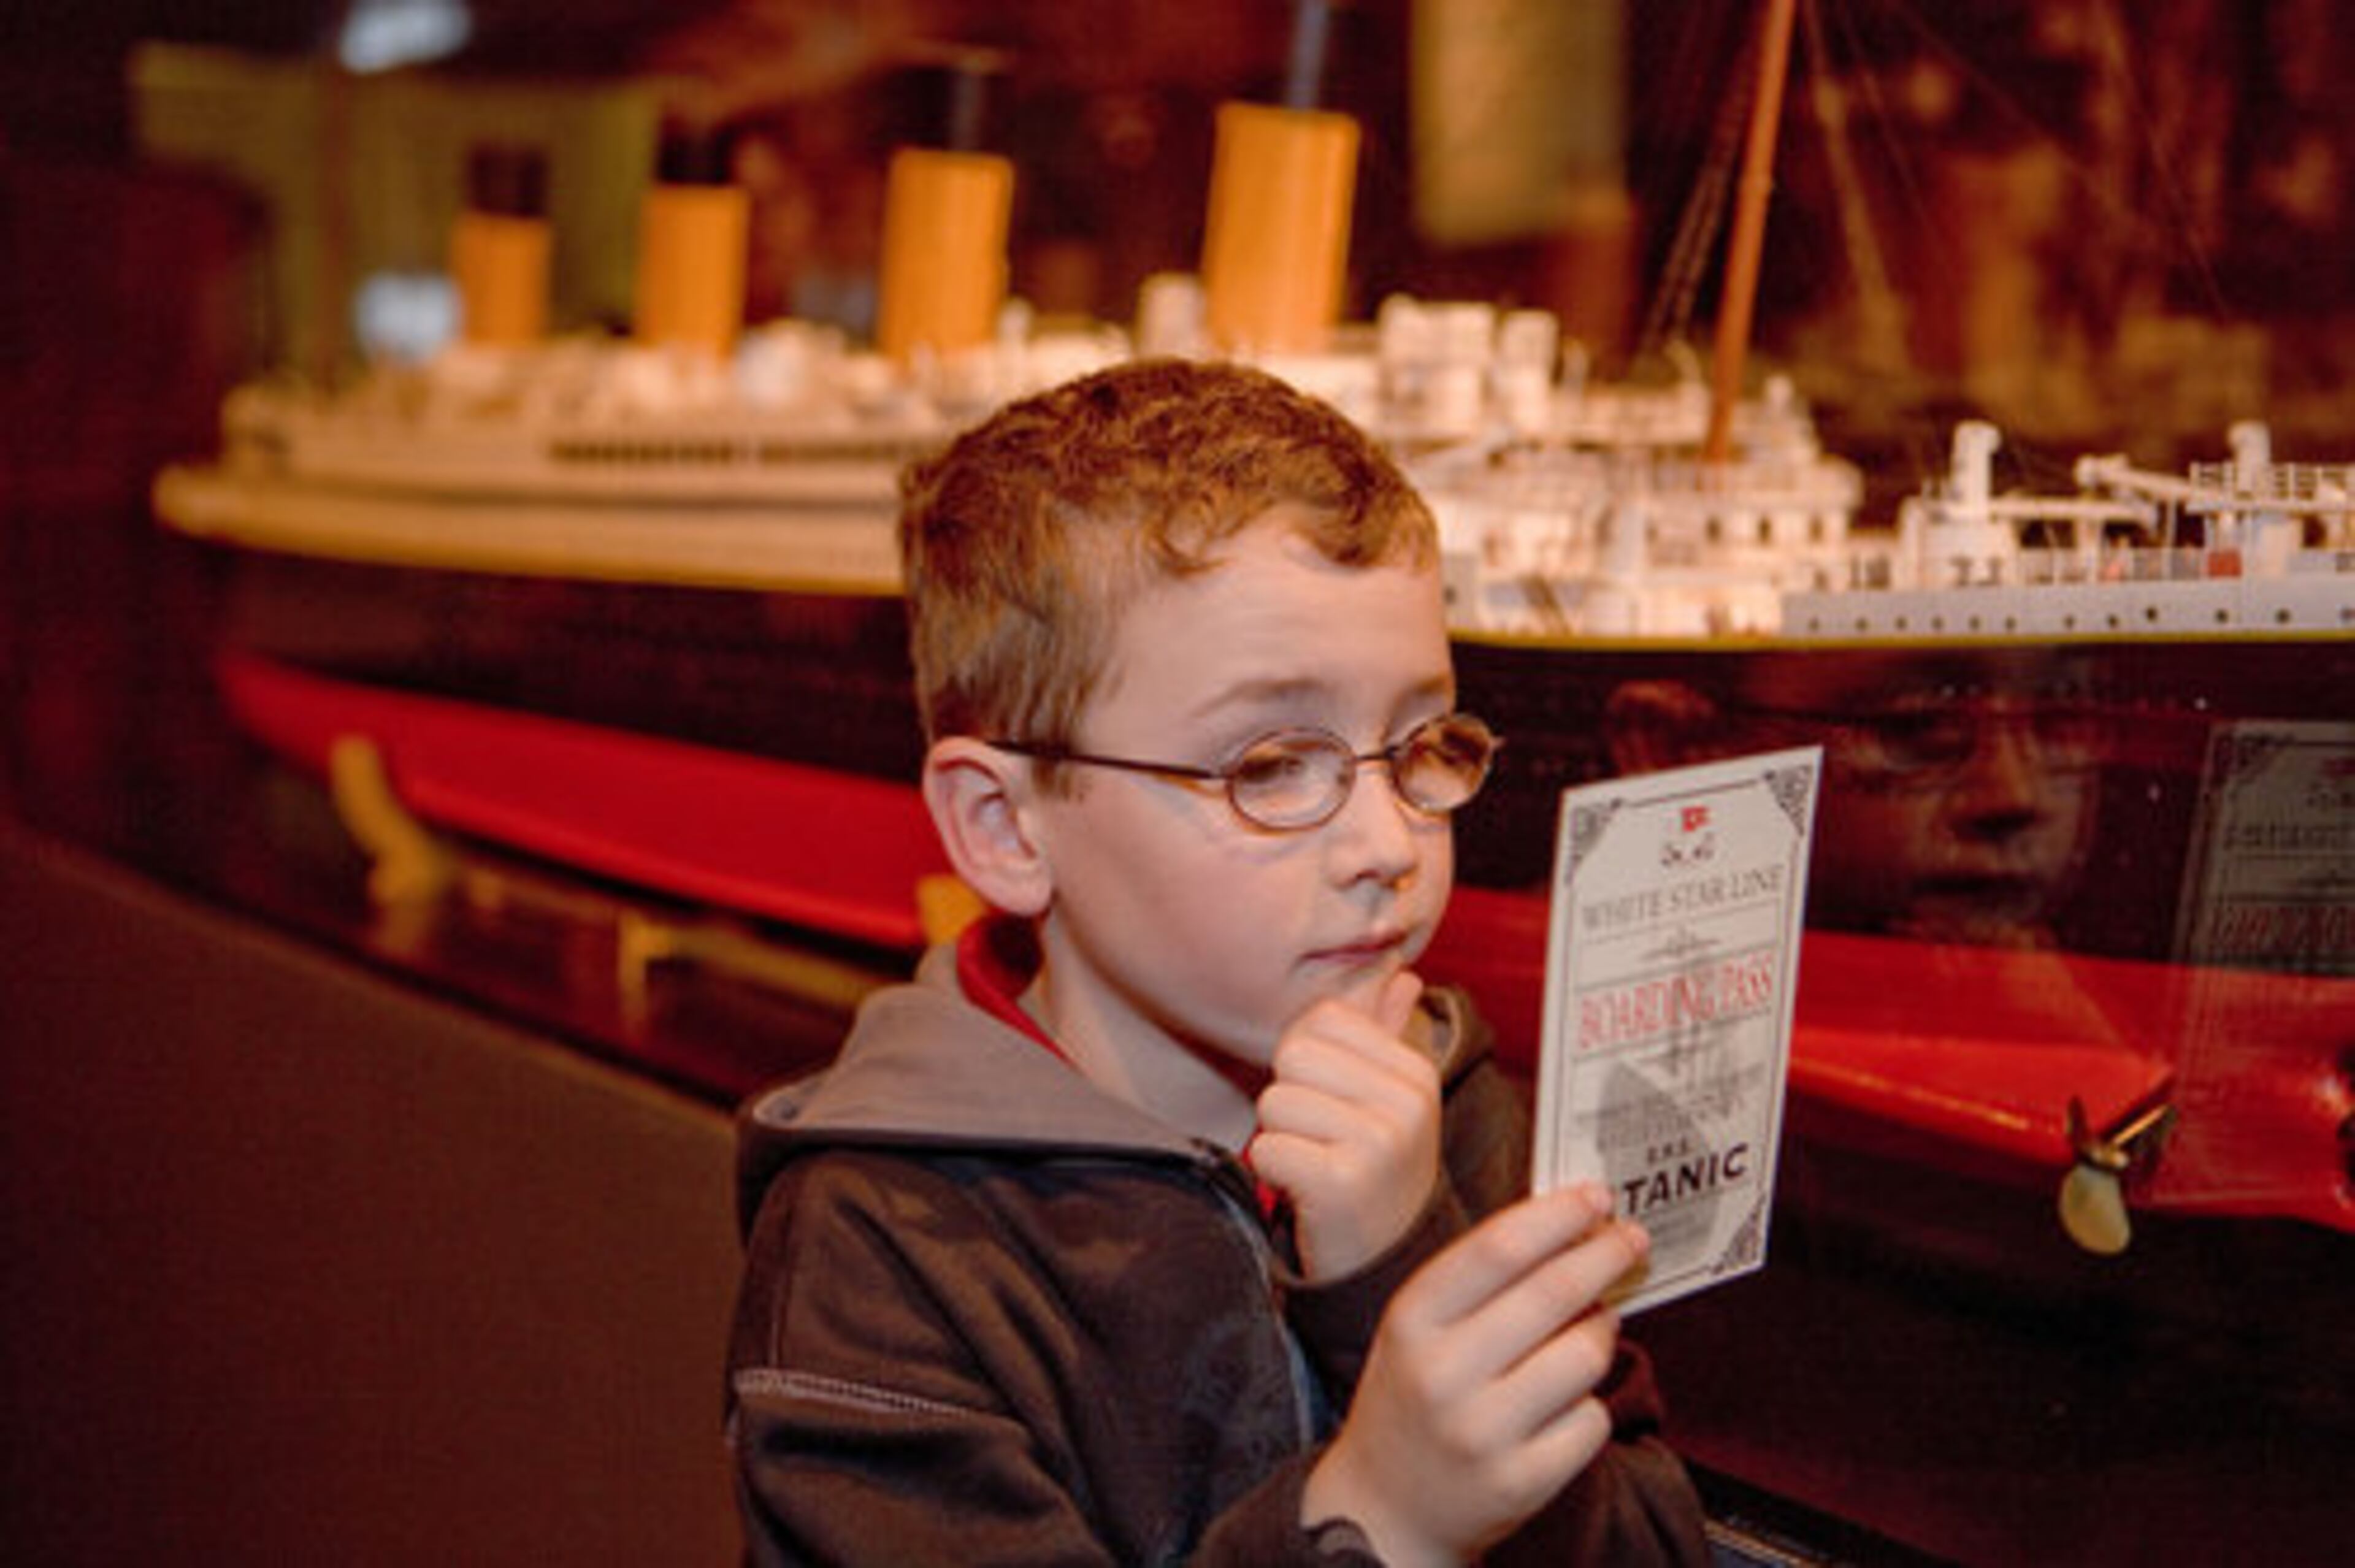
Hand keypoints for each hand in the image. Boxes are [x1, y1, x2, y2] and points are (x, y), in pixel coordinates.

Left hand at [1251, 971, 1437, 1279]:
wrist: (1385, 1263)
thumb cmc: (1374, 1170)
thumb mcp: (1389, 1101)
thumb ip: (1385, 1033)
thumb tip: (1401, 975)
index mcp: (1414, 1072)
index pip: (1322, 1017)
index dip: (1305, 1056)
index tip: (1330, 1101)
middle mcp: (1406, 1102)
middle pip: (1293, 1055)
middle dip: (1290, 1098)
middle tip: (1321, 1140)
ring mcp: (1379, 1142)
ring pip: (1274, 1100)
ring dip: (1279, 1137)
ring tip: (1315, 1164)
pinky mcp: (1341, 1182)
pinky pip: (1267, 1148)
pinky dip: (1273, 1172)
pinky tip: (1306, 1191)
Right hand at [1301, 1184, 1647, 1567]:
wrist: (1385, 1507)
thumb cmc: (1413, 1396)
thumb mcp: (1418, 1327)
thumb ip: (1480, 1279)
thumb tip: (1573, 1226)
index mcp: (1411, 1322)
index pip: (1499, 1248)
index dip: (1558, 1216)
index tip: (1597, 1196)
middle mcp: (1442, 1375)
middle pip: (1553, 1293)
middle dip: (1603, 1255)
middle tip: (1631, 1238)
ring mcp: (1482, 1433)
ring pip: (1585, 1356)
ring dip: (1601, 1331)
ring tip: (1593, 1328)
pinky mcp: (1522, 1482)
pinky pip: (1592, 1420)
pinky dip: (1590, 1403)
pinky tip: (1566, 1401)